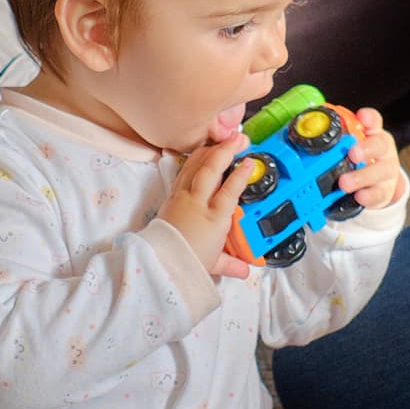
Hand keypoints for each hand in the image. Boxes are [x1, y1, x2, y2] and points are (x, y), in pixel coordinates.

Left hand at [159, 140, 256, 278]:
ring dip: (210, 150)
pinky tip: (202, 153)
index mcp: (213, 219)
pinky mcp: (171, 196)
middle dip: (225, 151)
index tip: (250, 162)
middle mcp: (197, 204)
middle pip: (211, 170)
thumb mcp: (214, 263)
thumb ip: (232, 262)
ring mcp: (182, 197)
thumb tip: (246, 270)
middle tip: (239, 138)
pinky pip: (183, 172)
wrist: (159, 263)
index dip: (241, 174)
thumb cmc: (187, 262)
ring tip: (222, 140)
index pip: (230, 190)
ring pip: (195, 166)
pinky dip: (194, 159)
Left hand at [337, 108, 404, 210]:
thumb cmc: (361, 160)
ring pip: (381, 171)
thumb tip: (298, 134)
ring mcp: (386, 172)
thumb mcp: (350, 146)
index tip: (361, 117)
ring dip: (362, 177)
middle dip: (366, 149)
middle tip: (352, 154)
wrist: (380, 183)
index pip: (373, 121)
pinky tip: (359, 197)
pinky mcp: (384, 191)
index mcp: (372, 134)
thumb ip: (331, 140)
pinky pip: (379, 194)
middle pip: (380, 145)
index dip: (368, 118)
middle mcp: (382, 151)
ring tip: (345, 183)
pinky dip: (369, 196)